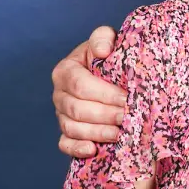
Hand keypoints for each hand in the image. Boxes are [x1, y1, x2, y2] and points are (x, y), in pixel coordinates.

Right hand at [52, 25, 126, 157]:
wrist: (110, 74)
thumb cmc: (109, 56)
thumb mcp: (107, 40)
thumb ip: (103, 38)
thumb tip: (103, 51)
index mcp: (65, 70)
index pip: (81, 85)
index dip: (105, 94)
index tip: (127, 98)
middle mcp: (59, 94)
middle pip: (77, 109)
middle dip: (105, 115)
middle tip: (128, 117)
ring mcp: (61, 115)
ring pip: (72, 128)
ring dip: (98, 133)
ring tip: (120, 133)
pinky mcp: (67, 133)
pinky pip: (66, 144)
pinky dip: (77, 149)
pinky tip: (94, 150)